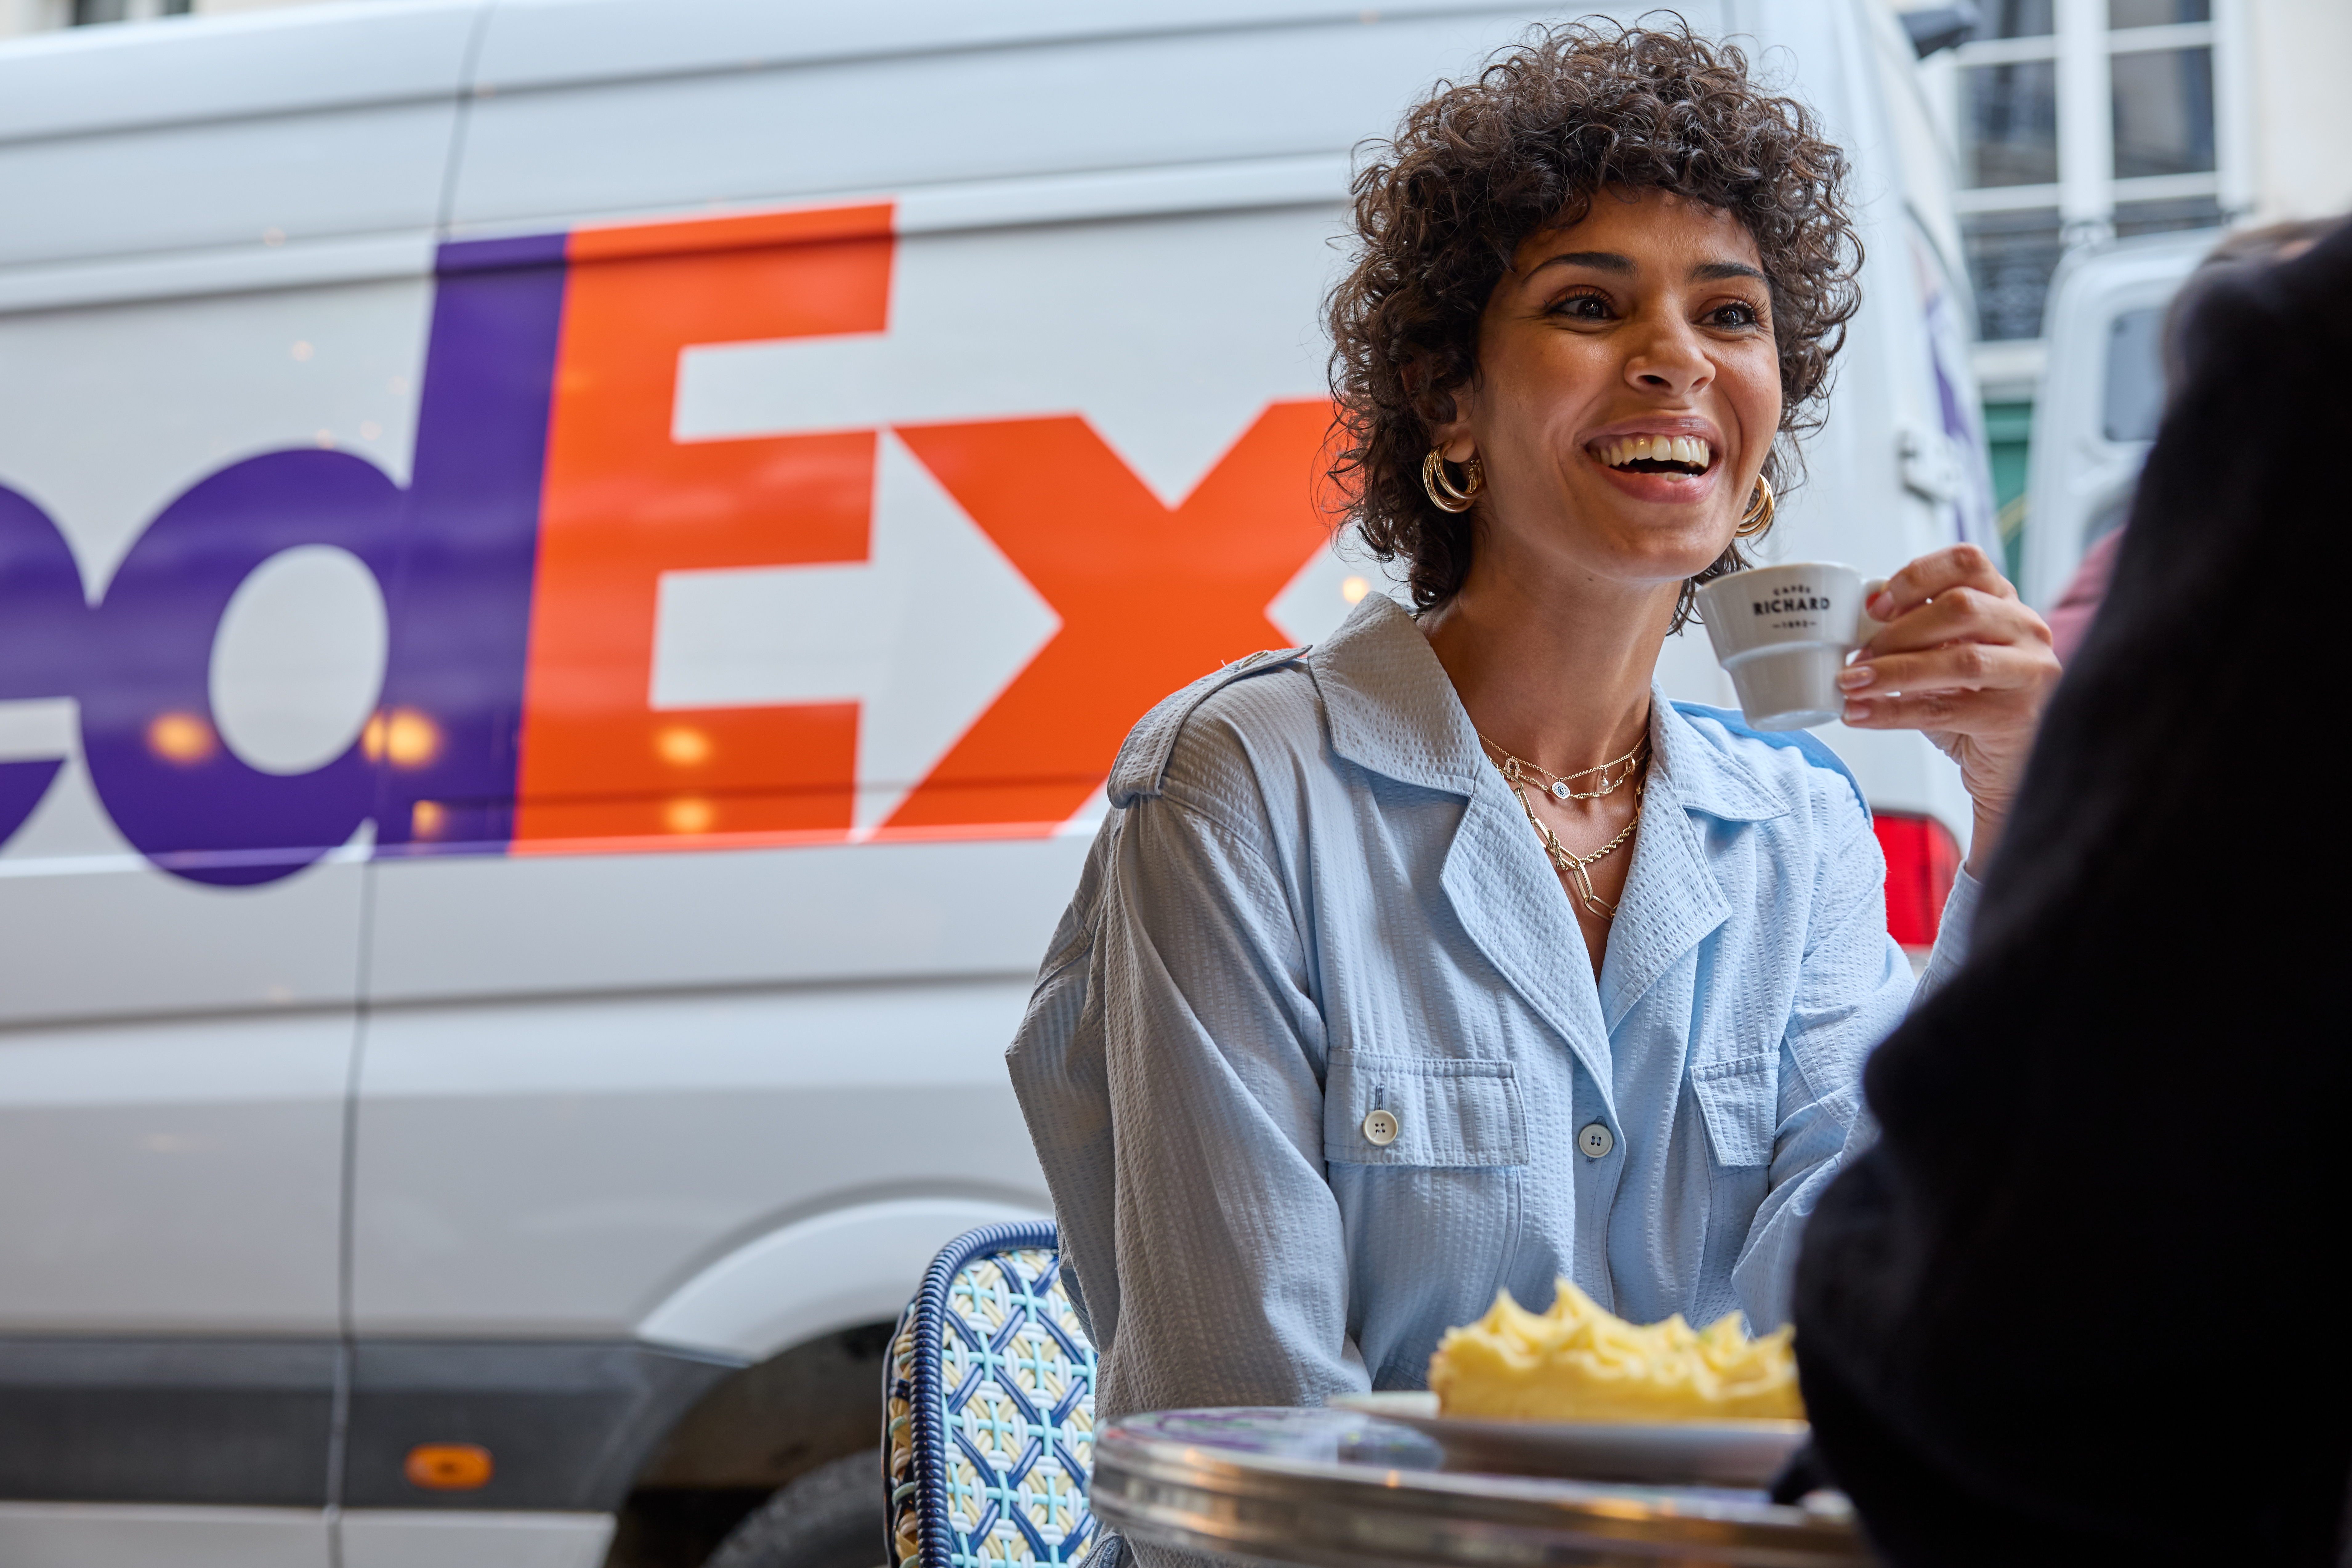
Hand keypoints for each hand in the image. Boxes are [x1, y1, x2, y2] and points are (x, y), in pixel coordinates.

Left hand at [1837, 544, 2059, 871]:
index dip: (1916, 577)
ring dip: (1893, 670)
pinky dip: (1891, 711)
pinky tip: (1858, 713)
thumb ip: (1919, 631)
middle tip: (1859, 654)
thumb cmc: (1973, 702)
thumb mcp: (1948, 655)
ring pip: (1958, 660)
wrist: (2007, 763)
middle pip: (1961, 607)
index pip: (1967, 563)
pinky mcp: (2013, 717)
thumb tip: (1863, 617)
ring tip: (1851, 682)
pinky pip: (1943, 710)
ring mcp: (2028, 673)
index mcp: (2005, 603)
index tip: (1877, 606)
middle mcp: (2026, 631)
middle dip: (1899, 631)